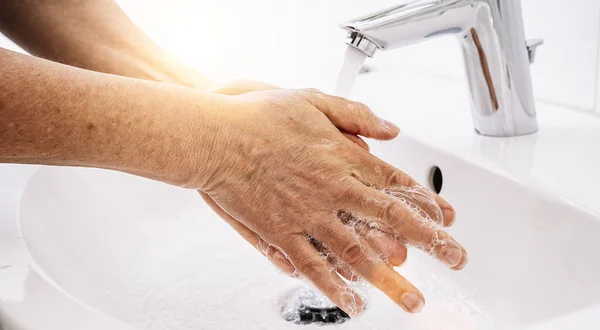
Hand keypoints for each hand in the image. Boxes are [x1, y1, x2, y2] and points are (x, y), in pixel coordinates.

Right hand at [185, 88, 466, 315]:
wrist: (214, 138)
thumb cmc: (259, 117)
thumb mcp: (313, 100)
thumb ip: (356, 114)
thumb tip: (390, 129)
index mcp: (343, 157)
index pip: (396, 184)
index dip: (426, 204)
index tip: (447, 219)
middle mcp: (332, 190)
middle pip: (391, 221)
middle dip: (430, 242)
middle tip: (456, 260)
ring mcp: (307, 216)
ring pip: (358, 253)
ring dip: (389, 279)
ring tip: (413, 301)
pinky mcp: (281, 234)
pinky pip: (315, 268)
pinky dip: (336, 288)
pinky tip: (354, 303)